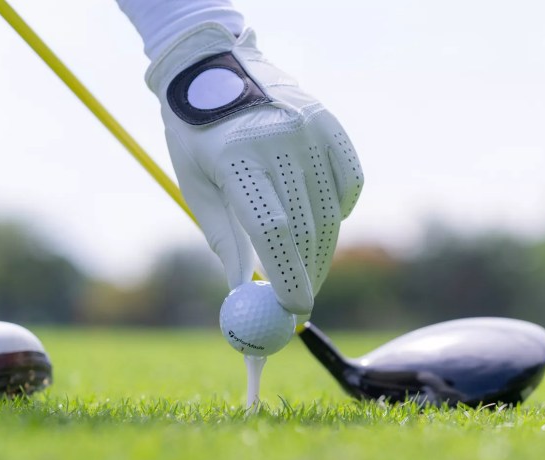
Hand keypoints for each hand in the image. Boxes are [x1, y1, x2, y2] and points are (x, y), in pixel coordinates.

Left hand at [146, 24, 362, 315]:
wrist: (211, 64)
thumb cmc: (196, 134)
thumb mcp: (199, 185)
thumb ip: (225, 238)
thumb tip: (244, 292)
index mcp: (236, 159)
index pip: (272, 230)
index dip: (287, 276)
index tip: (292, 310)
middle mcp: (278, 142)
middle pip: (305, 227)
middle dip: (307, 273)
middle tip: (302, 303)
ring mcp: (309, 129)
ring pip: (330, 212)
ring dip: (323, 251)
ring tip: (311, 272)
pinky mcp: (328, 123)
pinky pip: (349, 182)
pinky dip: (341, 210)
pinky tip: (326, 224)